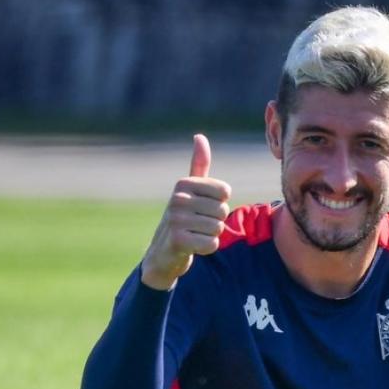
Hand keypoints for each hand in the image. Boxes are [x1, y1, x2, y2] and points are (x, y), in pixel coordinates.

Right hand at [140, 134, 231, 290]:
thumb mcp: (190, 190)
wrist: (163, 251)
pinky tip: (194, 245)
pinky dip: (207, 248)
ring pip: (218, 228)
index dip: (220, 203)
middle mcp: (177, 199)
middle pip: (222, 211)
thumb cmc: (183, 217)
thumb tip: (200, 137)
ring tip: (195, 233)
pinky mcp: (178, 240)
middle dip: (216, 221)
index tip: (203, 207)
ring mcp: (176, 220)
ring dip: (211, 235)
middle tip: (198, 224)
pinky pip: (212, 244)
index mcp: (183, 184)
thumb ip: (199, 165)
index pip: (225, 192)